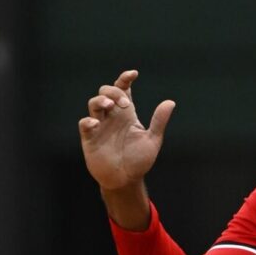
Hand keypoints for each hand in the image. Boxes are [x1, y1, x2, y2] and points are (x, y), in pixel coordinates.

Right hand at [77, 69, 175, 191]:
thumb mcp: (152, 140)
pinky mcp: (90, 138)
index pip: (123, 90)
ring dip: (100, 100)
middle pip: (106, 91)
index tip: (133, 74)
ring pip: (94, 103)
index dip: (125, 79)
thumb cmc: (138, 161)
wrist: (125, 180)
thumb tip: (170, 102)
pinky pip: (85, 124)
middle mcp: (112, 117)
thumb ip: (159, 121)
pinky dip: (89, 120)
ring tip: (109, 104)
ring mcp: (100, 126)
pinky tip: (96, 123)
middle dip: (114, 91)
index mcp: (127, 114)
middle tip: (125, 103)